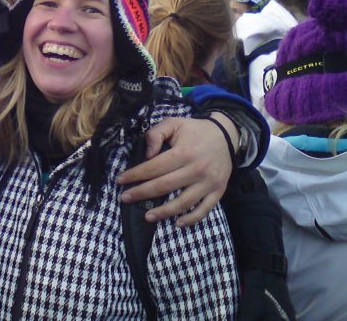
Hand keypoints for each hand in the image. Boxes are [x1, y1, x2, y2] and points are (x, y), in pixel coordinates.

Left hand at [116, 116, 234, 226]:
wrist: (226, 135)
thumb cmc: (195, 130)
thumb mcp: (173, 123)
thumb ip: (156, 134)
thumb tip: (147, 155)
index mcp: (183, 152)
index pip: (154, 167)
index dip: (135, 175)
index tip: (120, 180)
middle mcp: (196, 169)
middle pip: (164, 186)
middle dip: (141, 193)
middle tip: (125, 198)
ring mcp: (208, 183)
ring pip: (183, 202)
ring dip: (164, 212)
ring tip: (147, 216)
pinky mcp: (218, 191)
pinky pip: (205, 209)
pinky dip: (191, 219)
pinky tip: (177, 223)